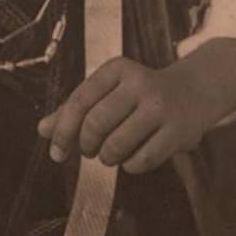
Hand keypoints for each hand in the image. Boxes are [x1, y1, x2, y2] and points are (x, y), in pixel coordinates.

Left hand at [37, 55, 219, 174]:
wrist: (193, 92)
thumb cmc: (140, 95)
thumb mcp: (109, 91)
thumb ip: (76, 109)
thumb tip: (43, 130)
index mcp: (116, 69)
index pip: (80, 100)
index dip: (63, 129)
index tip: (56, 151)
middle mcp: (139, 83)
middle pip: (96, 123)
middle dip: (86, 145)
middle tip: (89, 151)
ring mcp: (160, 106)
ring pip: (117, 144)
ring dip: (107, 158)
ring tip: (110, 155)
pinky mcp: (178, 131)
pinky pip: (142, 160)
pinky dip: (130, 166)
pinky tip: (132, 159)